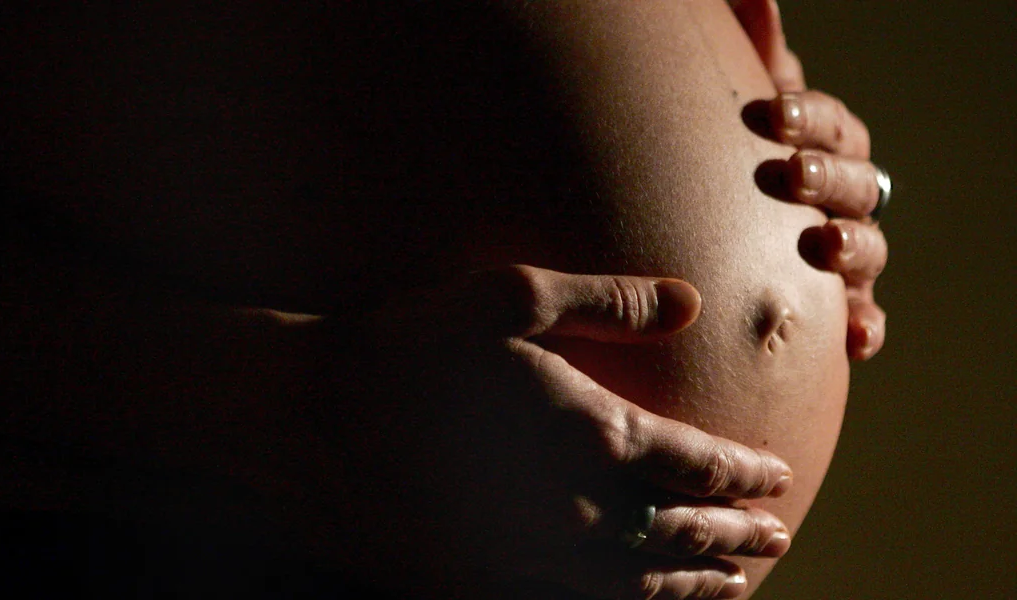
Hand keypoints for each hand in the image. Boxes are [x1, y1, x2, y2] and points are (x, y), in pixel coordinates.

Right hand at [312, 266, 794, 598]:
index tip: (778, 478)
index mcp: (592, 433)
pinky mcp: (485, 578)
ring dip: (693, 584)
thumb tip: (691, 301)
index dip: (746, 475)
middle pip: (681, 533)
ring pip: (639, 583)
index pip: (697, 466)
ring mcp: (530, 554)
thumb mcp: (509, 297)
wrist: (309, 419)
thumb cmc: (408, 346)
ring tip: (732, 586)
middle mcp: (576, 509)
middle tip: (772, 536)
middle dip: (734, 535)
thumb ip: (609, 302)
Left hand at [733, 0, 888, 360]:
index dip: (805, 116)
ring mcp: (848, 253)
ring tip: (822, 247)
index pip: (829, 124)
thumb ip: (754, 55)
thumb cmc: (740, 162)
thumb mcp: (743, 113)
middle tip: (790, 174)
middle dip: (826, 177)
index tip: (769, 113)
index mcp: (826, 145)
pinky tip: (854, 337)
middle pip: (854, 183)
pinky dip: (865, 325)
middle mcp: (845, 198)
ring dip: (851, 247)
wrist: (729, 239)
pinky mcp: (841, 306)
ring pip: (867, 248)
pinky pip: (863, 316)